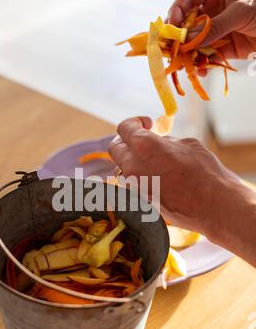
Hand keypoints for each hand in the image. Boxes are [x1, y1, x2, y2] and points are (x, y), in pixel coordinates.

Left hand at [109, 117, 255, 265]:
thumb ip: (166, 142)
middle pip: (115, 148)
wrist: (213, 206)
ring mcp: (134, 187)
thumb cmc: (205, 173)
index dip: (135, 122)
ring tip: (151, 160)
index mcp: (144, 146)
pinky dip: (138, 178)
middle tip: (142, 139)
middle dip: (126, 140)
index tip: (147, 124)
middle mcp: (133, 167)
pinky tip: (156, 177)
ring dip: (131, 161)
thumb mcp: (187, 145)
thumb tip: (159, 143)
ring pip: (121, 169)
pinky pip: (131, 185)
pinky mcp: (140, 202)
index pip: (124, 128)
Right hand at [167, 0, 255, 58]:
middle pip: (186, 24)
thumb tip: (189, 39)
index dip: (176, 10)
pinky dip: (201, 65)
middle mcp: (212, 11)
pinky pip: (205, 57)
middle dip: (178, 37)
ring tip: (182, 65)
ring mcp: (215, 32)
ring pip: (193, 43)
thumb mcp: (240, 13)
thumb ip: (215, 26)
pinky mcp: (221, 50)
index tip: (172, 25)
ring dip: (187, 55)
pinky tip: (200, 71)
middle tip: (171, 49)